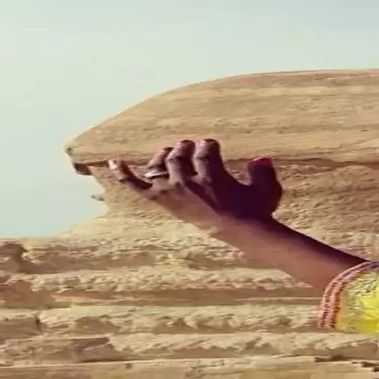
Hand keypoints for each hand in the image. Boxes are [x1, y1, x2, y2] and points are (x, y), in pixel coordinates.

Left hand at [108, 139, 282, 233]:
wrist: (239, 233)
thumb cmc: (255, 210)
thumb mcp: (265, 189)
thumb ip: (261, 171)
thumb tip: (259, 159)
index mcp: (211, 174)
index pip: (203, 150)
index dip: (207, 145)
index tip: (211, 146)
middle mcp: (189, 181)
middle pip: (179, 155)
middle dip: (185, 147)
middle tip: (190, 147)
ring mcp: (174, 192)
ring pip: (161, 165)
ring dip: (165, 156)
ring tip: (170, 152)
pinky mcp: (164, 202)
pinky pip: (138, 185)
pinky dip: (124, 173)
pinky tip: (113, 162)